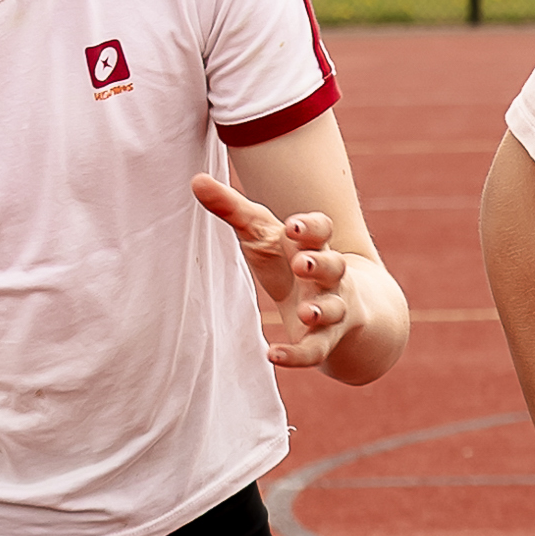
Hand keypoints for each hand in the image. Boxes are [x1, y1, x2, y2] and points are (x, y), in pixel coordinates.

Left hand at [194, 171, 383, 371]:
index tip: (293, 226)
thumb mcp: (262, 234)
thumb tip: (196, 180)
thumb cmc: (290, 260)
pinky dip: (297, 355)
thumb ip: (232, 209)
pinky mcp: (324, 341)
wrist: (338, 304)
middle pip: (334, 266)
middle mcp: (329, 275)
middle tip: (303, 264)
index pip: (322, 230)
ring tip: (305, 313)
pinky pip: (316, 350)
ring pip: (333, 308)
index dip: (311, 227)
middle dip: (320, 265)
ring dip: (321, 310)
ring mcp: (331, 308)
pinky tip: (274, 355)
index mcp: (314, 245)